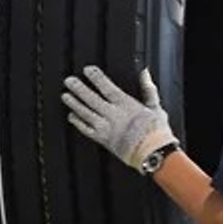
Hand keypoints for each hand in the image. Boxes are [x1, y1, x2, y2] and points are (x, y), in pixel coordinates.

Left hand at [61, 66, 177, 170]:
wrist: (153, 153)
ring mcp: (106, 128)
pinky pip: (86, 130)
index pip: (107, 88)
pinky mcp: (103, 140)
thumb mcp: (155, 107)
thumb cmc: (157, 131)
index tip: (87, 70)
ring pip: (86, 113)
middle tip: (69, 81)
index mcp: (126, 105)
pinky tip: (72, 116)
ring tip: (66, 96)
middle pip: (92, 99)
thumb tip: (145, 73)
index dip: (96, 78)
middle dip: (79, 88)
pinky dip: (77, 122)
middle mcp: (113, 115)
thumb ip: (148, 89)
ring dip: (74, 103)